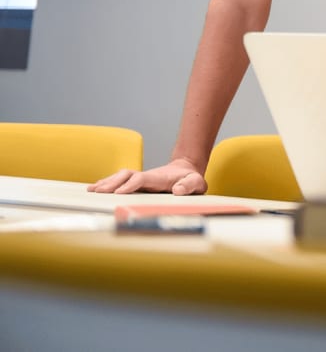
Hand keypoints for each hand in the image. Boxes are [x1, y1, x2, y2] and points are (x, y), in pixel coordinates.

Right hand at [88, 160, 207, 194]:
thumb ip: (189, 185)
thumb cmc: (191, 179)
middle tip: (97, 192)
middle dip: (111, 183)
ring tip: (91, 190)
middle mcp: (147, 176)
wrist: (187, 170)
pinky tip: (95, 188)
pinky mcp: (138, 182)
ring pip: (120, 177)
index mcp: (159, 178)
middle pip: (125, 176)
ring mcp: (141, 178)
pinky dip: (107, 183)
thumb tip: (177, 190)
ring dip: (106, 182)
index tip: (118, 193)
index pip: (140, 179)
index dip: (129, 185)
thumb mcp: (196, 183)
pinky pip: (120, 181)